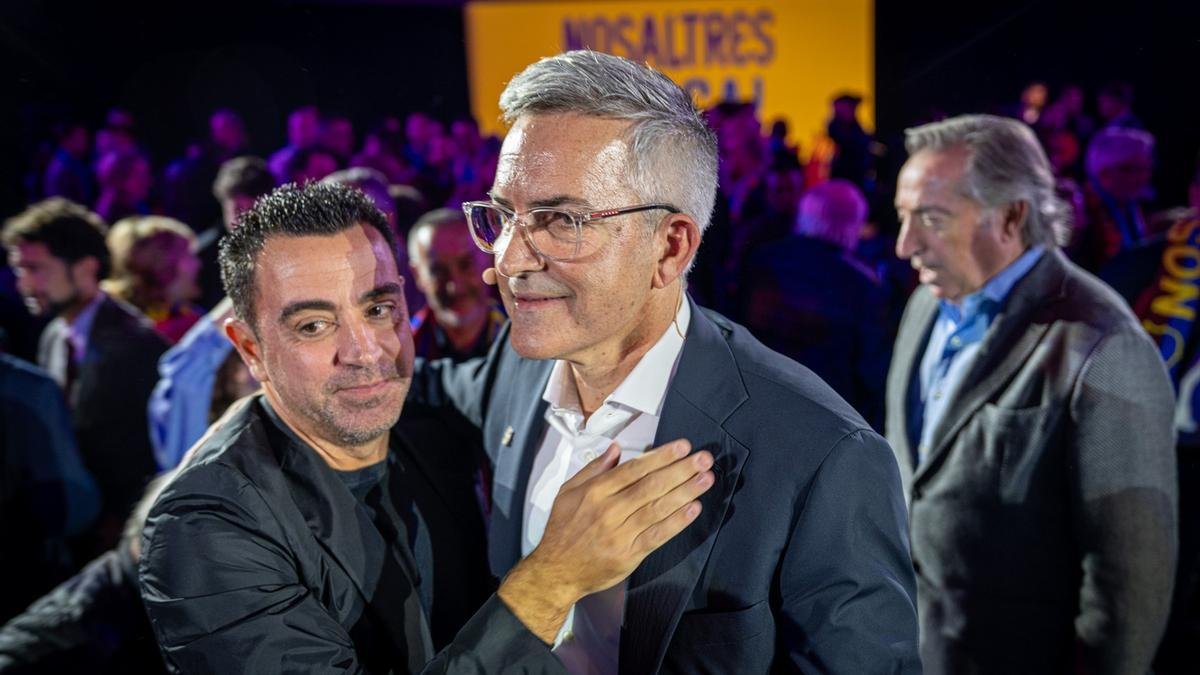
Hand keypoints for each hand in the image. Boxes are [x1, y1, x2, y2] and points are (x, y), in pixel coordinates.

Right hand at [497, 439, 713, 642]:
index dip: (661, 457)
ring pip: (658, 508)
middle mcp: (609, 510)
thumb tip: (616, 448)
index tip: (682, 446)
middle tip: (703, 459)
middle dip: (680, 470)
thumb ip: (594, 469)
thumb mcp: (568, 492)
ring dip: (685, 492)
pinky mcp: (629, 554)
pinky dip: (677, 522)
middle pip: (651, 486)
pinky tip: (693, 508)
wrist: (556, 571)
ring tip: (706, 479)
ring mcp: (620, 533)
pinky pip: (657, 535)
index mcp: (595, 492)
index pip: (634, 469)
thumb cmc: (562, 529)